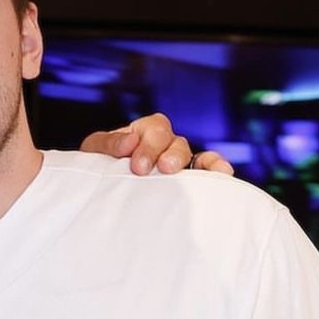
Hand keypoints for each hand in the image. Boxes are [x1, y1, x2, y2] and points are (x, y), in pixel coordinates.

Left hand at [79, 112, 234, 175]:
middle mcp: (165, 145)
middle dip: (169, 156)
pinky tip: (223, 174)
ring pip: (194, 156)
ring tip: (200, 174)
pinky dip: (216, 169)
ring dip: (197, 163)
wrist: (98, 190)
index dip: (150, 144)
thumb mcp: (94, 150)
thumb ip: (109, 143)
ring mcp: (178, 163)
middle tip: (161, 171)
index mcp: (143, 132)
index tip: (138, 166)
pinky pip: (206, 171)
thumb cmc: (97, 165)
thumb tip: (130, 141)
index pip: (155, 127)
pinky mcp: (187, 182)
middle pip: (177, 142)